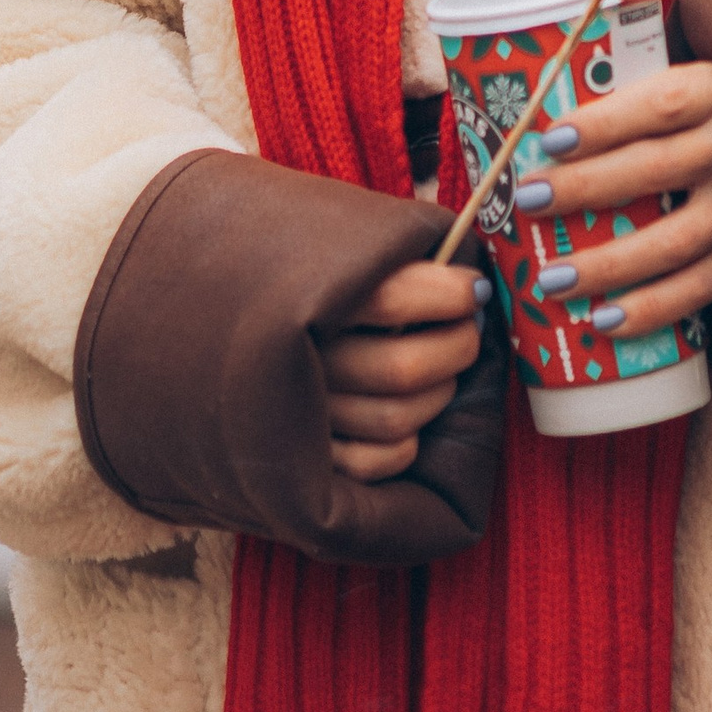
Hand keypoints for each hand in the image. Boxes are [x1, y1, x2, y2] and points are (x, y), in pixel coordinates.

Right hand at [318, 258, 487, 480]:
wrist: (237, 340)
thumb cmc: (313, 285)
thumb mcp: (340, 251)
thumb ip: (393, 255)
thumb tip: (467, 280)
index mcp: (305, 298)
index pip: (390, 299)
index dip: (448, 295)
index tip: (475, 290)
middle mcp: (300, 360)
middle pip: (402, 369)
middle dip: (456, 347)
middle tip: (467, 329)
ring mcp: (305, 413)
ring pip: (396, 419)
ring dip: (437, 394)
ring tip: (442, 371)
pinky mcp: (312, 456)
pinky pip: (374, 461)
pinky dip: (404, 444)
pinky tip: (409, 417)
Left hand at [515, 59, 711, 342]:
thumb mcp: (709, 68)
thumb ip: (647, 77)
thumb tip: (550, 89)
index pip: (659, 104)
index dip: (603, 123)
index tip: (548, 138)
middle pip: (653, 170)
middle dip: (585, 189)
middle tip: (529, 201)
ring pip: (674, 241)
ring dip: (608, 265)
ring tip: (550, 281)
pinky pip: (702, 288)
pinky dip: (653, 309)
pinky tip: (604, 321)